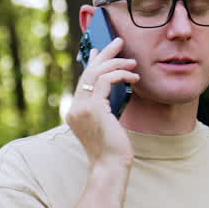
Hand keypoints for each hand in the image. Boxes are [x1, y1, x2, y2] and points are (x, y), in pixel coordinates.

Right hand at [66, 37, 138, 165]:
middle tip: (118, 41)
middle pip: (88, 72)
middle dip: (105, 54)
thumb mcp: (107, 123)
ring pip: (96, 73)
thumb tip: (112, 88)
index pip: (83, 80)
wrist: (110, 166)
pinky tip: (133, 77)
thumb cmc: (112, 149)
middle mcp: (74, 107)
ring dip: (117, 63)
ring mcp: (81, 108)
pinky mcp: (93, 108)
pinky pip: (106, 81)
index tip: (100, 50)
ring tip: (132, 61)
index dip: (93, 63)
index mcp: (75, 111)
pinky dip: (120, 75)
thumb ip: (104, 106)